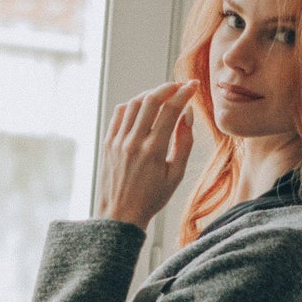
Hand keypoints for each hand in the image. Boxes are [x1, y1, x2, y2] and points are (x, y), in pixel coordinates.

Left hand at [95, 80, 196, 229]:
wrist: (120, 215)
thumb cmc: (151, 199)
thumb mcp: (175, 176)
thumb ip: (184, 144)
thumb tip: (187, 116)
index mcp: (153, 151)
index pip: (170, 110)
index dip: (184, 93)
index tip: (193, 86)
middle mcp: (134, 142)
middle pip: (151, 99)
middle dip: (168, 87)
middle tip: (179, 86)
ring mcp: (118, 140)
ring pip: (134, 103)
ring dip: (150, 94)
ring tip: (163, 95)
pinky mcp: (108, 142)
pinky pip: (120, 113)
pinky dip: (133, 104)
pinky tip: (142, 107)